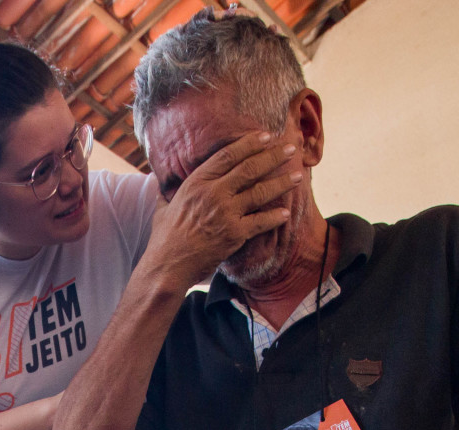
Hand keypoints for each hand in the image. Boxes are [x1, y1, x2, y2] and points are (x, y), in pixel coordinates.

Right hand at [143, 131, 299, 292]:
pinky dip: (275, 217)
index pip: (228, 155)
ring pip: (260, 192)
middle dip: (273, 156)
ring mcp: (225, 213)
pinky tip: (286, 212)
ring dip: (281, 182)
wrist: (168, 265)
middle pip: (249, 168)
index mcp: (196, 182)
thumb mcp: (162, 207)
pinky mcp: (234, 234)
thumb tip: (160, 181)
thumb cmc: (164, 238)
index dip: (249, 143)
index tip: (266, 136)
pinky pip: (261, 222)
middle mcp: (213, 193)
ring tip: (298, 175)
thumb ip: (166, 191)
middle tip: (290, 148)